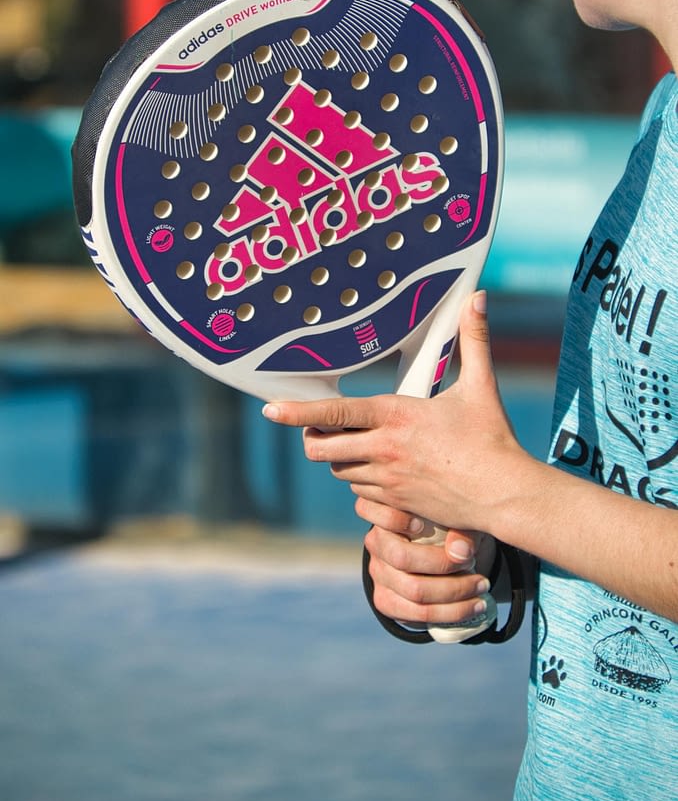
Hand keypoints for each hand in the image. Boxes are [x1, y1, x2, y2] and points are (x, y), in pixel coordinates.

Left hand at [264, 291, 525, 537]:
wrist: (505, 496)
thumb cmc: (493, 439)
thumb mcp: (481, 386)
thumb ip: (475, 339)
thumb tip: (479, 297)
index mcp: (397, 416)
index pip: (335, 414)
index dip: (298, 411)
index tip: (270, 409)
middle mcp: (385, 449)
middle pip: (322, 449)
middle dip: (312, 438)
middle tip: (317, 429)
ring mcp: (388, 480)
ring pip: (339, 471)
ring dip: (338, 459)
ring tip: (352, 445)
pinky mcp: (396, 504)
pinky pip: (360, 493)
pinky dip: (360, 481)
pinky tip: (378, 470)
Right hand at [356, 497, 496, 625]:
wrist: (436, 557)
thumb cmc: (446, 528)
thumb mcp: (455, 519)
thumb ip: (460, 528)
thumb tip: (461, 553)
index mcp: (387, 516)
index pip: (381, 514)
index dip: (397, 520)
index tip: (422, 524)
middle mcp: (376, 544)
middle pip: (402, 558)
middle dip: (443, 564)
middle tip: (473, 562)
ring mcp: (378, 575)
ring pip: (414, 591)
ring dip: (454, 594)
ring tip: (482, 587)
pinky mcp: (385, 601)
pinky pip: (415, 614)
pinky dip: (449, 613)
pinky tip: (473, 607)